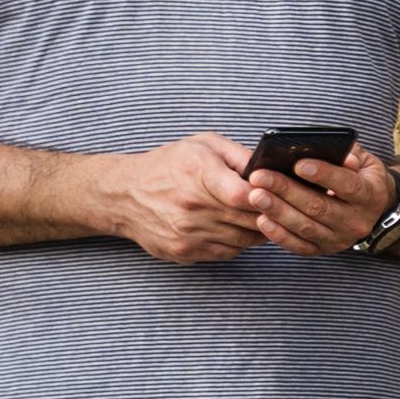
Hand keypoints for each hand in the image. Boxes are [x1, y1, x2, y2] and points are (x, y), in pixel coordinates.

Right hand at [93, 133, 262, 263]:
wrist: (123, 194)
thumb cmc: (168, 165)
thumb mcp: (203, 145)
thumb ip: (240, 155)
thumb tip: (271, 169)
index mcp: (198, 174)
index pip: (245, 195)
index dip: (267, 197)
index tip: (275, 194)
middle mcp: (192, 207)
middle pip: (250, 221)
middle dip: (269, 215)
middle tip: (276, 208)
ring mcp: (188, 232)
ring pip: (244, 241)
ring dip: (257, 232)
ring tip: (254, 217)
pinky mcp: (184, 251)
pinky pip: (228, 253)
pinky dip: (238, 243)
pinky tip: (232, 228)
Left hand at [247, 143, 399, 255]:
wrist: (369, 209)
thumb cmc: (358, 176)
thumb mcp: (363, 162)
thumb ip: (350, 155)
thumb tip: (338, 154)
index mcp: (370, 195)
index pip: (348, 185)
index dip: (323, 174)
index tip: (298, 164)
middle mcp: (357, 221)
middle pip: (320, 207)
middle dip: (287, 191)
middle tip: (259, 177)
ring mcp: (340, 239)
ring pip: (306, 227)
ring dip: (278, 211)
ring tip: (255, 195)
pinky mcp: (323, 249)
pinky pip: (298, 245)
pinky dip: (279, 234)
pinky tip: (261, 219)